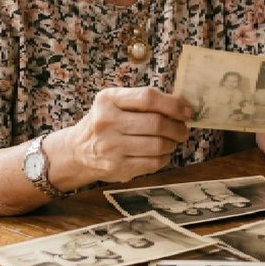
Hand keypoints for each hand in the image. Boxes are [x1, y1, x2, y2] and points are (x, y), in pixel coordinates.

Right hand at [63, 87, 191, 183]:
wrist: (77, 151)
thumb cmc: (104, 122)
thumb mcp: (114, 102)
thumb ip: (142, 101)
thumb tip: (181, 107)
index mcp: (108, 100)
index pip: (148, 98)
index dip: (173, 104)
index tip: (187, 111)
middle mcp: (107, 122)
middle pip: (156, 123)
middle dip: (177, 127)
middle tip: (183, 130)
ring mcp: (111, 147)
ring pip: (158, 145)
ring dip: (172, 143)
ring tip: (171, 141)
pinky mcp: (118, 167)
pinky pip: (153, 163)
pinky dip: (164, 158)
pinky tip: (160, 153)